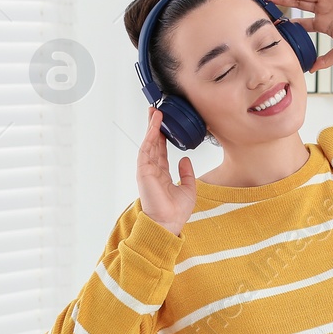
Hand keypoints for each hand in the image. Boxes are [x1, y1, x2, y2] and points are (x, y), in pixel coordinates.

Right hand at [137, 105, 195, 235]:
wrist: (169, 223)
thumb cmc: (176, 211)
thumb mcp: (188, 188)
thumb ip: (187, 173)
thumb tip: (185, 160)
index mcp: (161, 174)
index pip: (160, 150)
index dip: (161, 135)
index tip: (163, 122)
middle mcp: (152, 170)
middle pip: (152, 143)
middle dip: (153, 126)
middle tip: (155, 111)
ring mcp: (147, 170)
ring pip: (148, 143)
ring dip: (151, 127)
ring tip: (155, 112)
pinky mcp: (143, 171)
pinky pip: (147, 149)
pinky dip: (150, 136)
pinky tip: (155, 126)